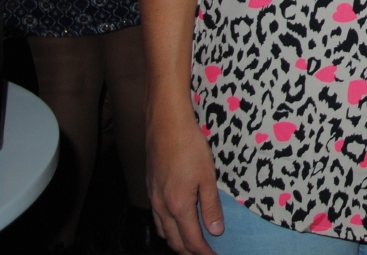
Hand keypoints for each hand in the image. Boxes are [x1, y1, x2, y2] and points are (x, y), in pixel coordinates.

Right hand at [147, 105, 221, 254]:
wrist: (166, 125)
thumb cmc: (189, 147)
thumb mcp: (208, 177)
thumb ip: (211, 206)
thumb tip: (216, 230)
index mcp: (178, 206)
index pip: (191, 240)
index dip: (203, 252)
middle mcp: (161, 207)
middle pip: (174, 241)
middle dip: (190, 251)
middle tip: (205, 253)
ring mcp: (153, 198)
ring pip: (163, 231)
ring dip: (177, 241)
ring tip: (193, 243)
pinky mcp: (150, 189)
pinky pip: (157, 218)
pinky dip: (168, 228)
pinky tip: (176, 223)